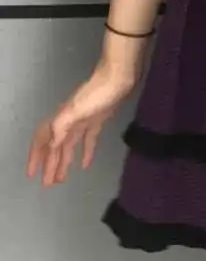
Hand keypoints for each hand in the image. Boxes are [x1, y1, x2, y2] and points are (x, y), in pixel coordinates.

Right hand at [26, 58, 138, 187]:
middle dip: (50, 165)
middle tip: (49, 183)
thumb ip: (61, 127)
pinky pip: (89, 139)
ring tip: (61, 178)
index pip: (43, 141)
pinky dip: (86, 152)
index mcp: (61, 119)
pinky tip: (85, 164)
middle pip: (56, 146)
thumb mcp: (76, 110)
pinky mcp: (98, 120)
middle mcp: (70, 121)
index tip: (33, 174)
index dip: (36, 157)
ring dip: (65, 161)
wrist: (119, 77)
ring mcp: (84, 120)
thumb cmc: (98, 92)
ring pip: (70, 145)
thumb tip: (51, 146)